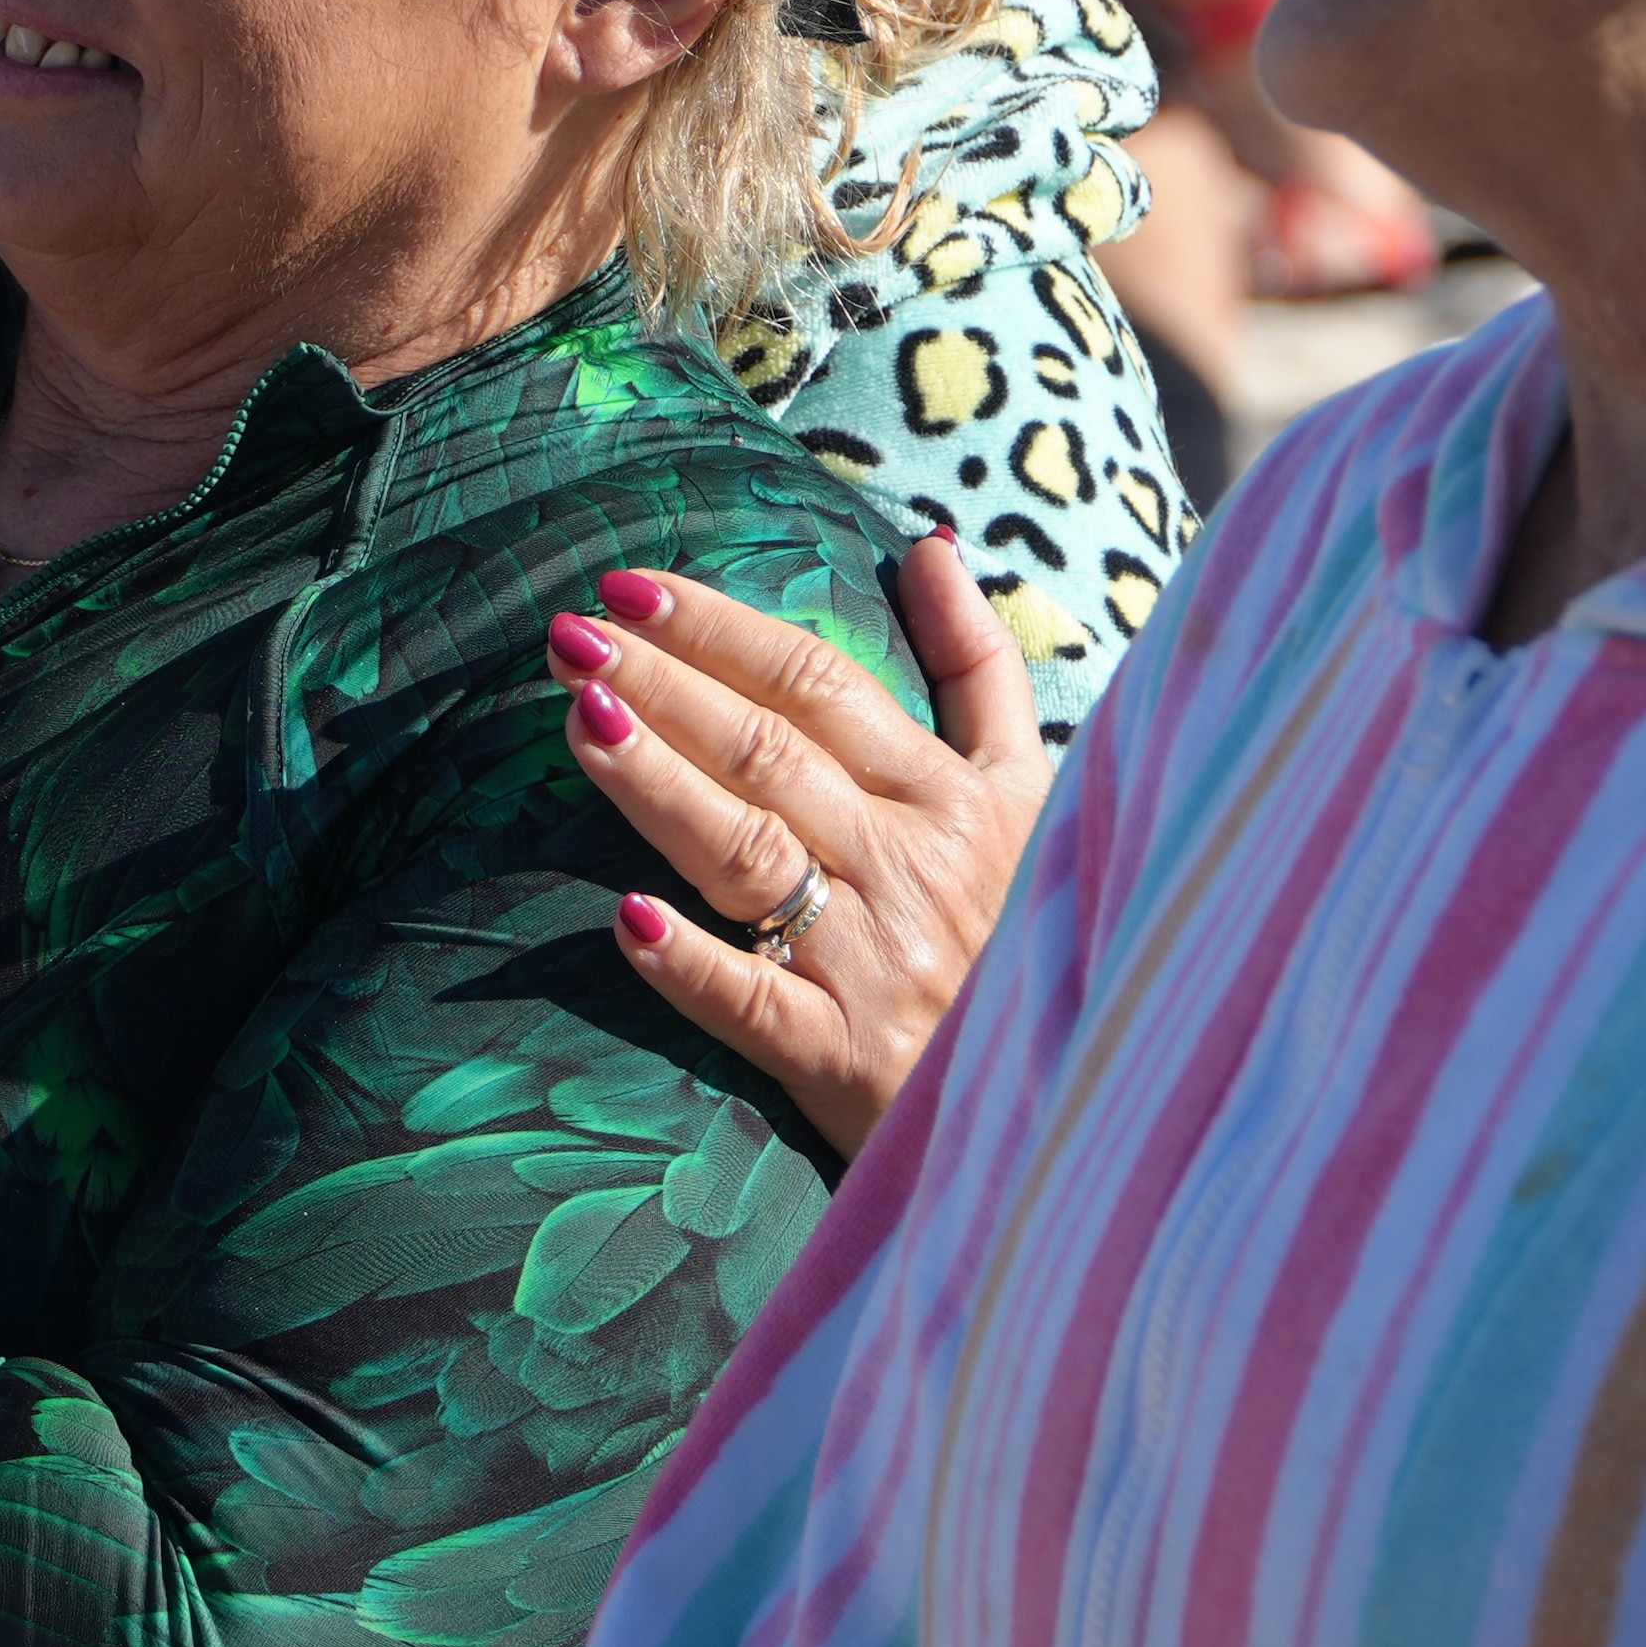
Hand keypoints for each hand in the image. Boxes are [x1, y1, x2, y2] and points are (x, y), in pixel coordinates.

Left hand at [549, 534, 1049, 1157]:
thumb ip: (980, 667)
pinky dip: (693, 964)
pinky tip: (626, 920)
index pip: (818, 683)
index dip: (722, 629)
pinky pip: (757, 1006)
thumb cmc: (1033, 931)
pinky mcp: (845, 1060)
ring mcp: (876, 963)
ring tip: (581, 722)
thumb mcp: (1031, 791)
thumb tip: (932, 547)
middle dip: (666, 684)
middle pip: (769, 752)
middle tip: (570, 636)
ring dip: (660, 784)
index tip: (629, 588)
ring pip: (751, 855)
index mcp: (951, 793)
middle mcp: (911, 865)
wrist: (1075, 1099)